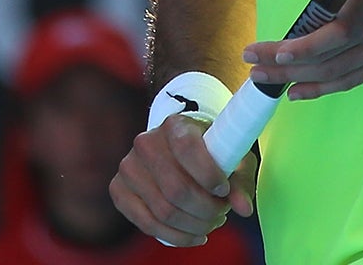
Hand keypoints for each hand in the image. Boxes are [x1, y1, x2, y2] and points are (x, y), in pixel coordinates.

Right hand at [110, 112, 257, 246]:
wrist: (179, 150)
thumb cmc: (211, 152)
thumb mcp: (233, 159)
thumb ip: (240, 182)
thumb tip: (243, 208)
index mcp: (175, 125)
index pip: (187, 148)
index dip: (209, 175)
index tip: (224, 190)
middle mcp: (146, 142)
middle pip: (176, 190)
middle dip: (206, 210)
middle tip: (221, 212)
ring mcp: (128, 166)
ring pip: (163, 211)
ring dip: (194, 226)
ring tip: (210, 221)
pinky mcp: (118, 189)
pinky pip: (146, 224)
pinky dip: (175, 237)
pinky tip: (194, 234)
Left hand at [242, 0, 362, 100]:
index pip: (331, 35)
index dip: (300, 49)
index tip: (271, 50)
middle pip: (326, 60)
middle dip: (284, 67)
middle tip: (250, 66)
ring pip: (337, 76)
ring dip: (298, 81)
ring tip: (266, 82)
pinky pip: (353, 80)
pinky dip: (325, 88)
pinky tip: (301, 92)